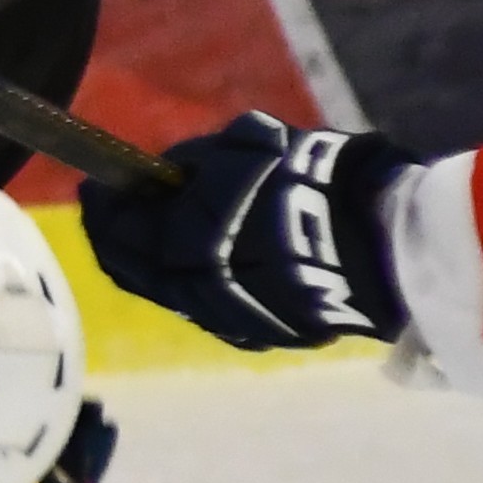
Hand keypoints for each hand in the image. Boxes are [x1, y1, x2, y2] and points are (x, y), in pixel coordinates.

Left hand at [76, 112, 407, 351]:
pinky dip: (190, 283)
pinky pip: (207, 307)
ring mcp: (227, 317)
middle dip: (117, 238)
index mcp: (185, 241)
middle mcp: (195, 288)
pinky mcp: (260, 334)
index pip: (120, 228)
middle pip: (135, 269)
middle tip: (110, 211)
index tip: (94, 183)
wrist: (389, 247)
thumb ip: (196, 163)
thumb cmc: (319, 182)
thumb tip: (165, 174)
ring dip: (153, 263)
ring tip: (153, 233)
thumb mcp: (250, 148)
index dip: (102, 205)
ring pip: (169, 292)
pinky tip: (198, 261)